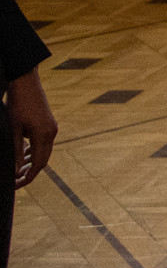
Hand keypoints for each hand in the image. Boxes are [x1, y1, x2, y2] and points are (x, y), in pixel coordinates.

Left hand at [8, 69, 57, 189]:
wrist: (26, 82)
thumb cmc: (18, 105)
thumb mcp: (13, 130)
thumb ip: (16, 152)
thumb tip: (16, 171)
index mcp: (44, 135)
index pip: (39, 164)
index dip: (28, 177)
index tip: (16, 185)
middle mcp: (52, 132)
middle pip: (43, 160)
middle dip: (30, 172)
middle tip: (16, 181)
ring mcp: (52, 127)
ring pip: (44, 152)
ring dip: (32, 162)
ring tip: (18, 171)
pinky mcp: (48, 123)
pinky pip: (43, 143)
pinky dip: (34, 152)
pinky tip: (23, 154)